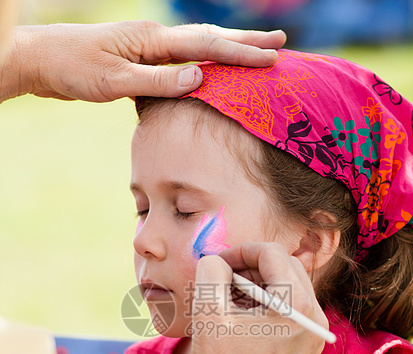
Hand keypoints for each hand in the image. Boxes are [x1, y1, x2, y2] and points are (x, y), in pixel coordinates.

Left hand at [2, 22, 285, 102]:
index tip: (271, 57)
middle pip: (209, 37)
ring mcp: (147, 47)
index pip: (206, 46)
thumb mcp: (115, 80)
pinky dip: (202, 63)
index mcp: (152, 40)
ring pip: (197, 47)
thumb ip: (158, 81)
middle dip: (245, 42)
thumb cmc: (73, 70)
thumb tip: (201, 77)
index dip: (241, 53)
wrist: (41, 60)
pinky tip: (209, 69)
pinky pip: (180, 60)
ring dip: (227, 49)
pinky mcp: (139, 59)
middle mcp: (154, 38)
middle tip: (279, 44)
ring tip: (253, 51)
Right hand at [190, 243, 326, 353]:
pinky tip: (240, 315)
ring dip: (257, 284)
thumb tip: (217, 259)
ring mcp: (313, 334)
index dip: (241, 251)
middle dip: (251, 265)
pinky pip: (290, 309)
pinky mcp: (306, 346)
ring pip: (288, 287)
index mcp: (298, 307)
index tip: (218, 262)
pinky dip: (266, 303)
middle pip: (285, 267)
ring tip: (228, 297)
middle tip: (222, 276)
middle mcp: (315, 318)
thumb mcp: (209, 312)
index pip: (273, 255)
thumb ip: (211, 272)